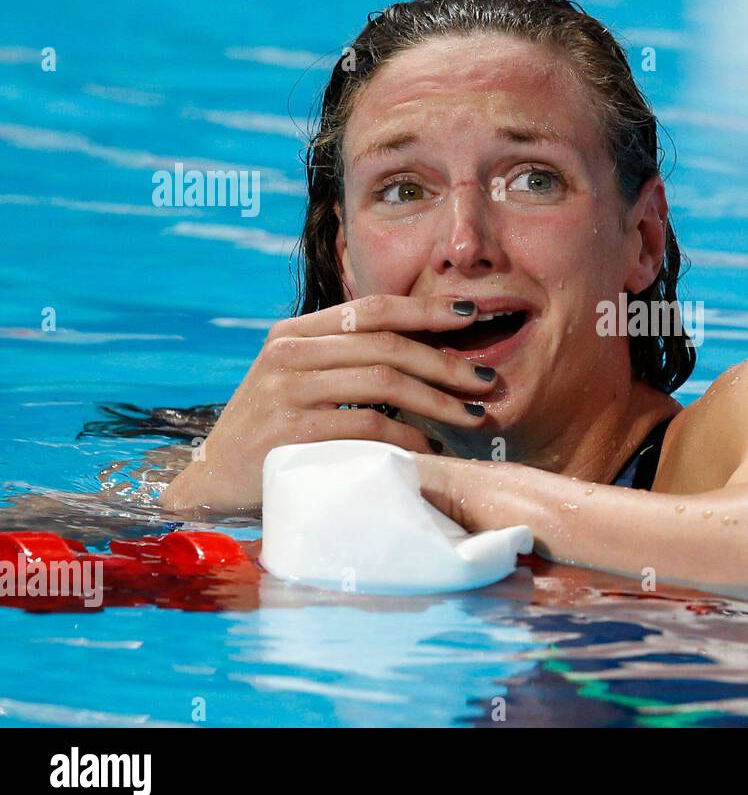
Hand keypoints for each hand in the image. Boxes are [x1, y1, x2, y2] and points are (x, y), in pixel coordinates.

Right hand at [161, 294, 496, 511]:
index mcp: (294, 333)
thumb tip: (428, 348)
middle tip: (489, 381)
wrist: (211, 486)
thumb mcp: (300, 382)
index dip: (426, 309)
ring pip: (385, 383)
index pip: (372, 308)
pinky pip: (368, 427)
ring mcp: (285, 393)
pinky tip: (432, 448)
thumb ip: (347, 359)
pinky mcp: (290, 435)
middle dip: (447, 362)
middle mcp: (287, 354)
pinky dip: (409, 438)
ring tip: (474, 417)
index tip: (472, 314)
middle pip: (387, 345)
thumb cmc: (272, 432)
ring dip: (440, 401)